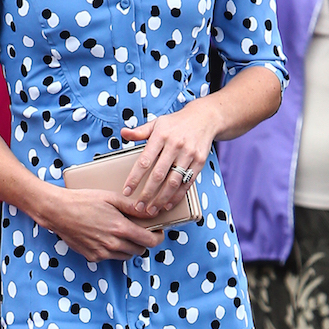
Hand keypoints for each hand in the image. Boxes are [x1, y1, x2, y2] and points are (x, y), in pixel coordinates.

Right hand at [40, 187, 162, 261]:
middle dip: (143, 241)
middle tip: (138, 230)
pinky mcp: (92, 257)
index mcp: (120, 229)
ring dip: (129, 247)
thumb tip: (151, 211)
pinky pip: (110, 257)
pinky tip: (106, 237)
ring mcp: (102, 253)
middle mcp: (113, 244)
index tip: (158, 232)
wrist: (58, 211)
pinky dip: (113, 250)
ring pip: (126, 256)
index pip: (150, 242)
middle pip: (140, 251)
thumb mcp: (110, 198)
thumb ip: (133, 207)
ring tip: (122, 233)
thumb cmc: (83, 201)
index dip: (158, 237)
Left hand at [120, 101, 216, 216]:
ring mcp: (189, 154)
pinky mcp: (200, 161)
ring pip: (173, 182)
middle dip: (147, 194)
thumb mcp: (157, 123)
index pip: (144, 161)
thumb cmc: (176, 123)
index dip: (134, 178)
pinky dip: (177, 196)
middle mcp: (175, 145)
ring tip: (151, 210)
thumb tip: (123, 133)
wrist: (204, 118)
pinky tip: (167, 205)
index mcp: (161, 136)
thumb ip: (140, 132)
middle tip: (138, 207)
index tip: (126, 191)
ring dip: (161, 199)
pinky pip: (187, 183)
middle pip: (158, 175)